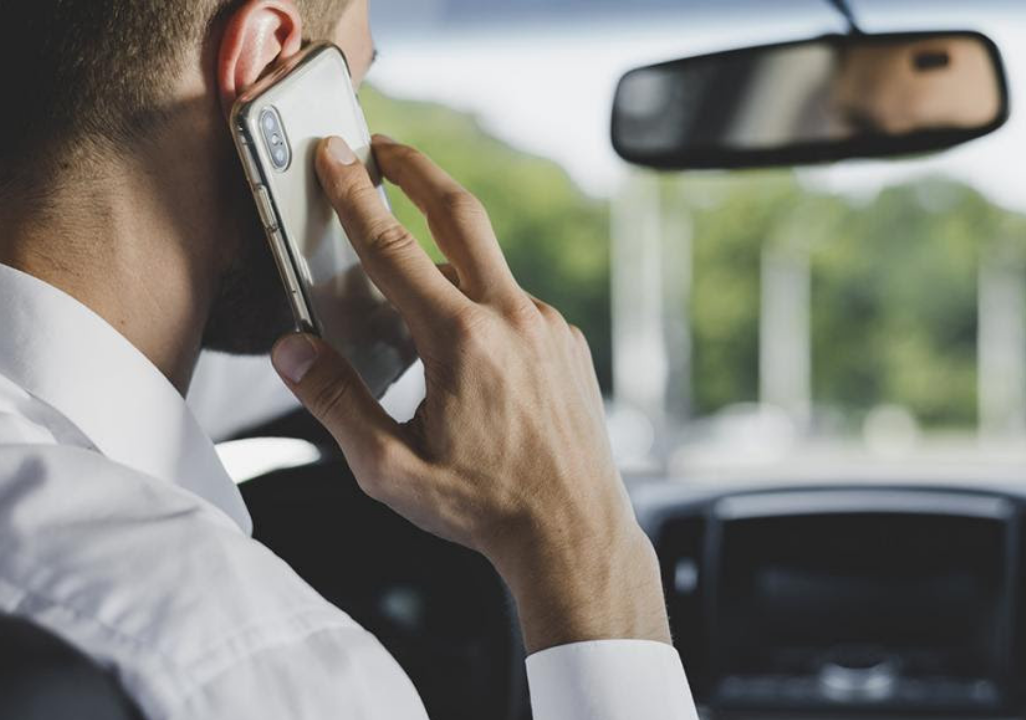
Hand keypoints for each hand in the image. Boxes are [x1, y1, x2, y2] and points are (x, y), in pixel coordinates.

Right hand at [270, 135, 669, 653]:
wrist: (573, 531)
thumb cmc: (484, 507)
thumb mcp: (391, 470)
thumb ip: (336, 402)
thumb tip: (292, 350)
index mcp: (461, 342)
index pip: (392, 249)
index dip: (355, 195)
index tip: (336, 154)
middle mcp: (511, 320)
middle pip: (460, 215)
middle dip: (417, 170)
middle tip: (383, 147)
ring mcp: (546, 327)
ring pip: (486, 269)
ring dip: (447, 259)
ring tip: (410, 288)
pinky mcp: (566, 341)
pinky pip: (513, 305)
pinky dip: (480, 307)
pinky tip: (464, 353)